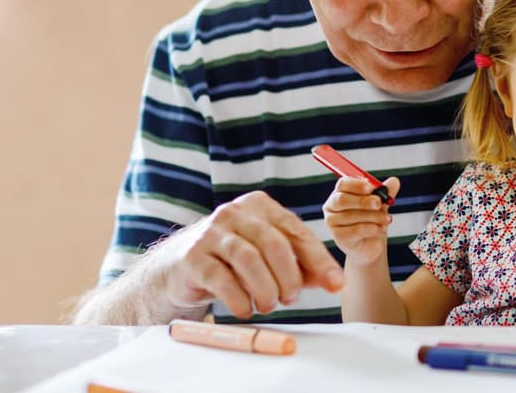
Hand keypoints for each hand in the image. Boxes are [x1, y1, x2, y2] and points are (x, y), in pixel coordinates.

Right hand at [163, 190, 344, 320]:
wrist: (178, 266)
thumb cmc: (232, 260)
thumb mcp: (267, 257)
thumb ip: (300, 266)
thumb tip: (334, 282)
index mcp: (260, 206)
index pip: (296, 231)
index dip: (319, 260)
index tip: (336, 285)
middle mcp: (235, 213)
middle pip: (274, 244)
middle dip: (289, 277)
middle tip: (290, 299)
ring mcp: (211, 232)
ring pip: (249, 259)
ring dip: (265, 289)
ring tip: (268, 304)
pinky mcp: (193, 256)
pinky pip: (222, 279)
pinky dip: (240, 299)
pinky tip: (245, 308)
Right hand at [323, 176, 399, 264]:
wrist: (370, 245)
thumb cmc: (371, 221)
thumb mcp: (380, 204)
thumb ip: (386, 192)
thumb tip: (394, 181)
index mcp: (340, 192)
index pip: (343, 184)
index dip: (356, 185)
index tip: (371, 188)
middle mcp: (332, 206)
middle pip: (342, 199)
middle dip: (363, 201)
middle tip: (379, 203)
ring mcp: (332, 222)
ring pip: (351, 216)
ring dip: (373, 217)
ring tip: (386, 219)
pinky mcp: (338, 236)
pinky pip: (355, 230)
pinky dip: (371, 229)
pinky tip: (380, 229)